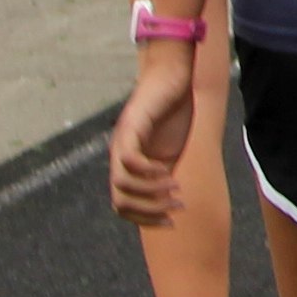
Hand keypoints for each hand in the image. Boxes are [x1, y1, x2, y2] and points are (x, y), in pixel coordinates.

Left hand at [110, 53, 196, 223]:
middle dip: (150, 212)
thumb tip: (174, 200)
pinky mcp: (131, 128)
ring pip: (122, 186)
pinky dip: (148, 172)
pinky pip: (130, 161)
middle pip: (120, 203)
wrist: (172, 76)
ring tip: (174, 186)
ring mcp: (122, 143)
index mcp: (127, 165)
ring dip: (152, 193)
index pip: (124, 207)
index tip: (172, 220)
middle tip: (176, 207)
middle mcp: (119, 157)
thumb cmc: (174, 111)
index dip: (146, 220)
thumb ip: (166, 173)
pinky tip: (166, 168)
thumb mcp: (171, 150)